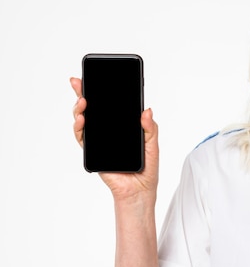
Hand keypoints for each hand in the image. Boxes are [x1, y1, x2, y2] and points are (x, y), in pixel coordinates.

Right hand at [70, 77, 159, 202]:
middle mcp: (109, 131)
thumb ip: (150, 127)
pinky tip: (82, 119)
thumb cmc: (147, 168)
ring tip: (83, 102)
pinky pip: (83, 138)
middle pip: (93, 109)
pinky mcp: (93, 153)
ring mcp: (99, 141)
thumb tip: (146, 110)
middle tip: (79, 82)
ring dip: (79, 110)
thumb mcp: (153, 144)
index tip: (95, 76)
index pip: (110, 105)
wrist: (140, 190)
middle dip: (83, 94)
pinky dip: (79, 128)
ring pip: (84, 121)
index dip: (102, 91)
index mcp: (123, 126)